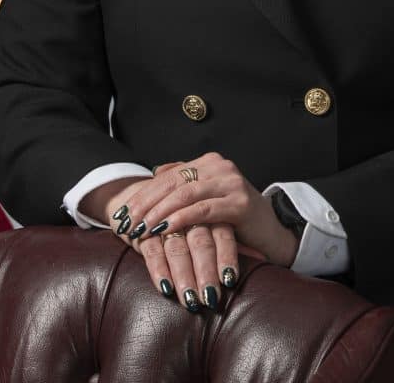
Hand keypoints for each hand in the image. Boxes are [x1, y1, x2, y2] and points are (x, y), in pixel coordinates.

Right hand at [96, 174, 238, 312]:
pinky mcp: (143, 228)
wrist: (148, 198)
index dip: (226, 256)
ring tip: (192, 302)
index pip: (222, 231)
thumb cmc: (190, 217)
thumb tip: (262, 258)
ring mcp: (164, 216)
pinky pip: (152, 250)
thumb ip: (231, 239)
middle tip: (212, 298)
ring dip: (184, 276)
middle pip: (200, 240)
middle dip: (206, 271)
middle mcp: (189, 208)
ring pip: (177, 247)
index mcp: (209, 201)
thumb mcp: (212, 222)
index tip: (231, 280)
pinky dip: (159, 269)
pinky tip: (166, 289)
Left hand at [118, 154, 298, 270]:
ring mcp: (231, 182)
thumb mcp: (207, 196)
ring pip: (185, 194)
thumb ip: (185, 180)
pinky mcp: (239, 202)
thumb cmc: (234, 217)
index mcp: (209, 162)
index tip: (123, 214)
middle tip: (125, 223)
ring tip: (141, 228)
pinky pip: (203, 209)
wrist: (271, 231)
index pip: (168, 176)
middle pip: (173, 183)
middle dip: (146, 204)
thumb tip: (156, 171)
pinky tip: (165, 229)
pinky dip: (180, 218)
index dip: (143, 195)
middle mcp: (220, 166)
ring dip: (159, 212)